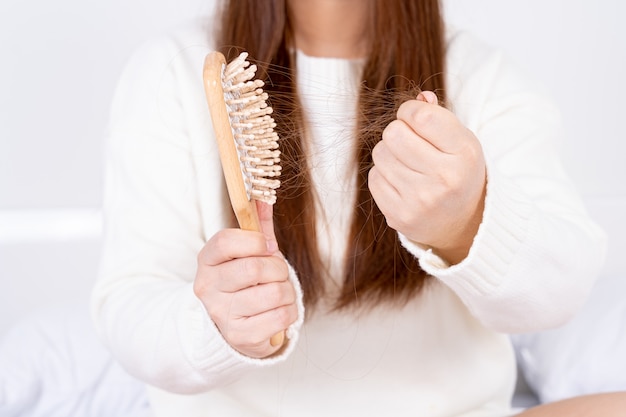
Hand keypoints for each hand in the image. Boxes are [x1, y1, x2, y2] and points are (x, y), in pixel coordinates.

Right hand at [193, 202, 297, 357]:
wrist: (228, 328)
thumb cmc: (242, 284)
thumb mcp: (246, 253)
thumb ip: (256, 226)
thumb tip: (264, 197)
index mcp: (207, 261)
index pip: (227, 241)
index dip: (255, 241)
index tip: (267, 247)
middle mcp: (208, 288)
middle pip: (254, 268)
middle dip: (278, 269)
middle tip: (278, 274)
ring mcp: (221, 314)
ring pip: (273, 293)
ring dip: (287, 292)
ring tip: (280, 294)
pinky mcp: (240, 337)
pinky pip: (281, 317)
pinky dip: (290, 311)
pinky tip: (280, 311)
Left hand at [368, 91, 486, 263]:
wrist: (460, 223)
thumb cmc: (456, 171)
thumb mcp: (459, 141)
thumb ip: (438, 115)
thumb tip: (419, 97)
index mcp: (464, 154)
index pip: (422, 116)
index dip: (410, 110)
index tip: (415, 118)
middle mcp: (444, 179)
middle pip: (394, 133)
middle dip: (398, 131)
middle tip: (410, 142)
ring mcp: (420, 200)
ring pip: (380, 153)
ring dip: (389, 153)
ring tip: (407, 163)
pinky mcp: (399, 215)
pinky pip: (374, 178)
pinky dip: (383, 174)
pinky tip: (401, 181)